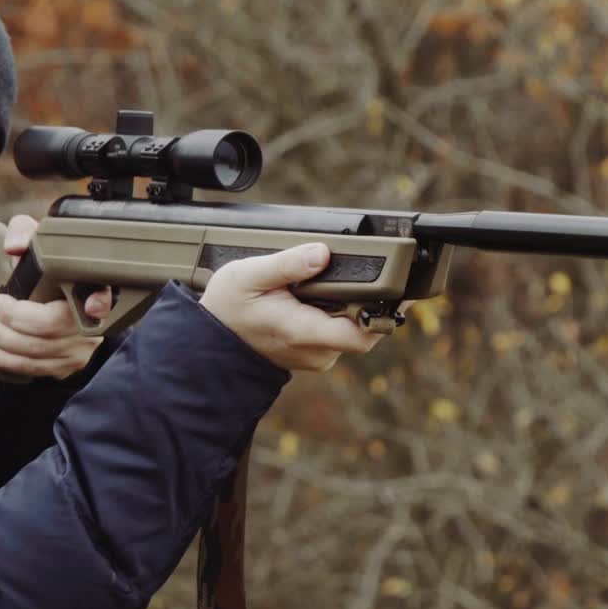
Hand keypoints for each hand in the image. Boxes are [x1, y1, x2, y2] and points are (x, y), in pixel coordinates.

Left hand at [0, 214, 114, 379]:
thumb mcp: (38, 245)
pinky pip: (37, 369)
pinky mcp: (69, 365)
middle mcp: (94, 322)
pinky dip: (8, 361)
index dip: (101, 302)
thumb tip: (15, 247)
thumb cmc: (45, 271)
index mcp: (93, 288)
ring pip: (40, 351)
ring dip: (4, 341)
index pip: (105, 295)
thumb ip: (25, 234)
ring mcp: (83, 348)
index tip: (91, 305)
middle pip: (54, 327)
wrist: (53, 298)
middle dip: (13, 321)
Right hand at [199, 242, 386, 371]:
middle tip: (377, 274)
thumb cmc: (227, 308)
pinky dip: (339, 316)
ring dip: (352, 308)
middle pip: (365, 330)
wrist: (210, 341)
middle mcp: (315, 350)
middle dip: (370, 303)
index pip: (362, 334)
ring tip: (336, 283)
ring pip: (352, 331)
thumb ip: (287, 264)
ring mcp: (316, 355)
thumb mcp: (249, 275)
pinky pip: (338, 335)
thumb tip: (322, 252)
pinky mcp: (314, 354)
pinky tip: (325, 297)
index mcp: (304, 331)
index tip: (396, 292)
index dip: (385, 314)